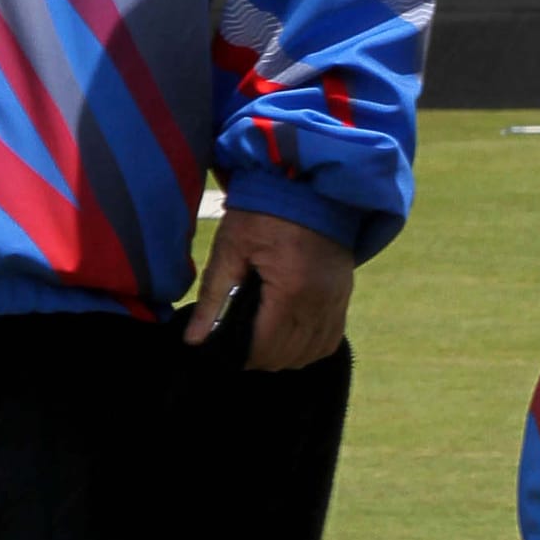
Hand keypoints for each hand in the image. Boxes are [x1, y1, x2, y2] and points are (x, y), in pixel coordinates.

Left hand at [185, 206, 354, 372]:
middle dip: (261, 358)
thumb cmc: (263, 209)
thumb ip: (212, 298)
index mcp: (291, 289)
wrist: (306, 181)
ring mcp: (337, 299)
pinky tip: (289, 337)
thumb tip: (194, 340)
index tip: (226, 350)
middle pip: (289, 355)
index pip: (267, 346)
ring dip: (286, 356)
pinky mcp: (344, 294)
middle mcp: (320, 301)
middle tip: (239, 344)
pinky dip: (309, 346)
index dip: (243, 356)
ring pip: (312, 352)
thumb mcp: (230, 247)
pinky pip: (331, 338)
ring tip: (262, 342)